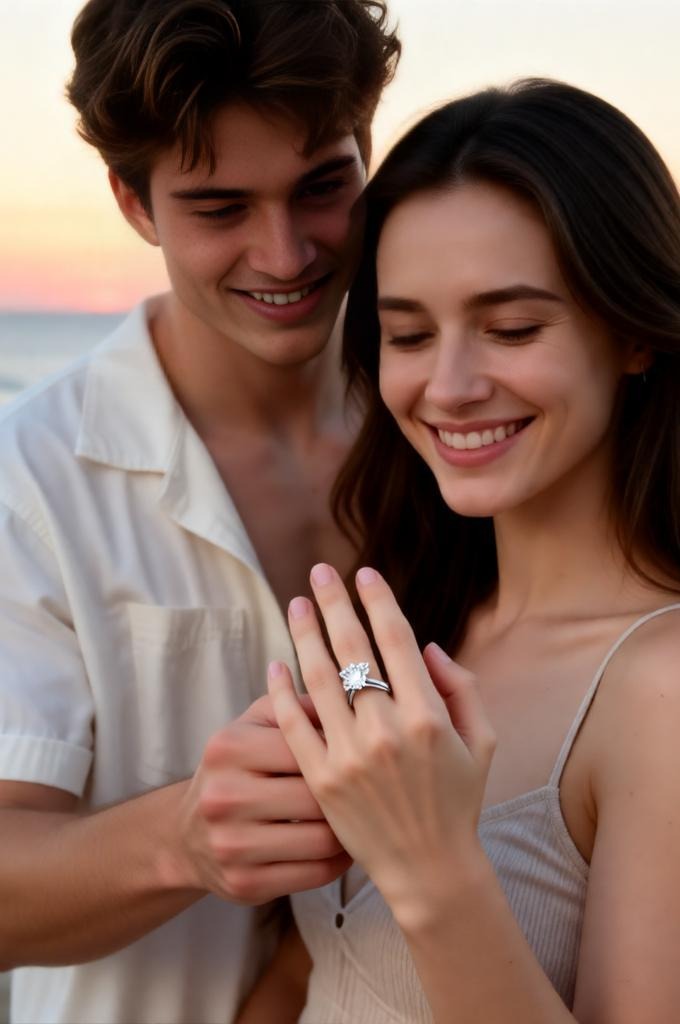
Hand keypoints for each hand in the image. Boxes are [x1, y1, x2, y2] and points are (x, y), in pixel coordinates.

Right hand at [174, 695, 350, 903]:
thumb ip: (298, 705)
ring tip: (364, 816)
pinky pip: (315, 874)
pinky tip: (345, 846)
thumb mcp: (254, 725)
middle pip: (316, 795)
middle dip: (350, 793)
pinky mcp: (244, 884)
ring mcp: (231, 845)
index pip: (306, 746)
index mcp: (228, 747)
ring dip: (349, 830)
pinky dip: (338, 861)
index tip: (361, 752)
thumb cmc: (238, 767)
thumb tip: (349, 694)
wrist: (188, 835)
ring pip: (321, 839)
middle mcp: (223, 796)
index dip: (340, 749)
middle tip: (373, 789)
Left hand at [267, 564, 495, 921]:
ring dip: (304, 634)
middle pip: (353, 649)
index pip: (396, 640)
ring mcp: (349, 755)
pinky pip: (294, 724)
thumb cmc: (459, 800)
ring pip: (318, 678)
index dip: (378, 600)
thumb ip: (461, 687)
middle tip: (320, 570)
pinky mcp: (321, 778)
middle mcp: (386, 730)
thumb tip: (427, 644)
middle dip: (335, 603)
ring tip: (296, 603)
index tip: (364, 573)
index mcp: (428, 716)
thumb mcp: (483, 742)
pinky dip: (281, 690)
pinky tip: (276, 661)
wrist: (428, 867)